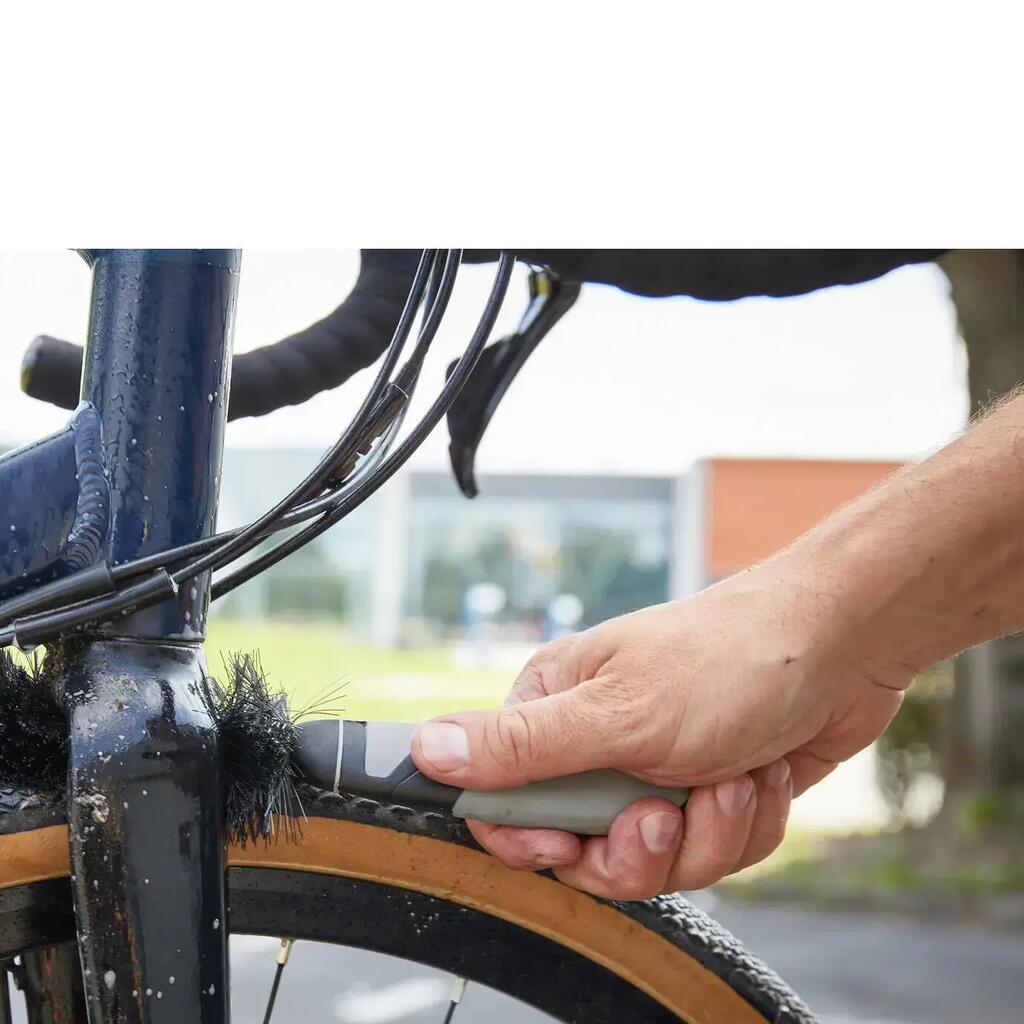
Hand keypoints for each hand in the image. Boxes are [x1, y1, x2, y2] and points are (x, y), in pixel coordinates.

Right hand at [411, 565, 905, 899]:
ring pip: (654, 862)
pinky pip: (709, 854)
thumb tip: (425, 747)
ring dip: (705, 831)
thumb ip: (521, 745)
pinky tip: (761, 775)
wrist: (843, 646)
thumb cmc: (729, 659)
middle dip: (639, 847)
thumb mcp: (618, 712)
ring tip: (732, 775)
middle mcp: (600, 743)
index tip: (572, 842)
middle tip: (667, 809)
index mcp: (557, 708)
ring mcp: (657, 771)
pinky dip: (743, 825)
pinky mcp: (709, 794)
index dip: (534, 840)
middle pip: (582, 850)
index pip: (503, 803)